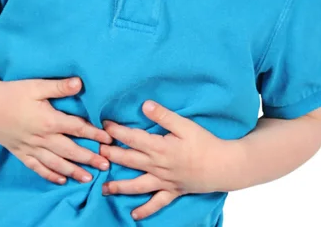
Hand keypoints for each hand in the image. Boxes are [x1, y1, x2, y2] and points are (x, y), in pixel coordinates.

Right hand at [0, 75, 112, 184]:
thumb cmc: (11, 93)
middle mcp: (41, 138)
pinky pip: (37, 167)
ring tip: (88, 178)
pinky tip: (61, 180)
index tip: (109, 139)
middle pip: (70, 150)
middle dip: (89, 158)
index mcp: (48, 120)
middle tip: (106, 165)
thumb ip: (59, 87)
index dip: (94, 134)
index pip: (77, 129)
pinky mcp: (20, 152)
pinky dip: (50, 175)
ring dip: (73, 170)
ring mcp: (30, 147)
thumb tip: (80, 83)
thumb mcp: (36, 86)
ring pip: (56, 163)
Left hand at [100, 101, 239, 220]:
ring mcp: (164, 181)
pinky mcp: (173, 192)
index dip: (117, 131)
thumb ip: (164, 116)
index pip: (133, 138)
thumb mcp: (185, 125)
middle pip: (129, 160)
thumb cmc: (205, 143)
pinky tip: (134, 216)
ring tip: (104, 188)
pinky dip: (145, 210)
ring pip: (138, 185)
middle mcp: (158, 166)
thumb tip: (145, 105)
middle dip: (111, 155)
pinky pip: (157, 203)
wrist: (224, 166)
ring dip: (120, 186)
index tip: (104, 125)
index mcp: (160, 147)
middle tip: (95, 151)